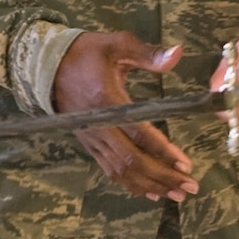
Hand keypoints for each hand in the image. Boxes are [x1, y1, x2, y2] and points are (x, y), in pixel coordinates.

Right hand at [53, 31, 196, 201]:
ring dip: (150, 185)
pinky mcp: (89, 144)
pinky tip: (151, 192)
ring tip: (177, 194)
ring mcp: (92, 138)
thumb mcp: (116, 44)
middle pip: (132, 161)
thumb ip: (148, 53)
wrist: (47, 65)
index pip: (139, 134)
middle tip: (190, 186)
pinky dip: (131, 184)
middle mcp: (98, 126)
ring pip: (122, 171)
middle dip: (162, 176)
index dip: (163, 152)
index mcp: (107, 102)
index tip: (185, 165)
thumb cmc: (86, 53)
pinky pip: (110, 170)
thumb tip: (178, 54)